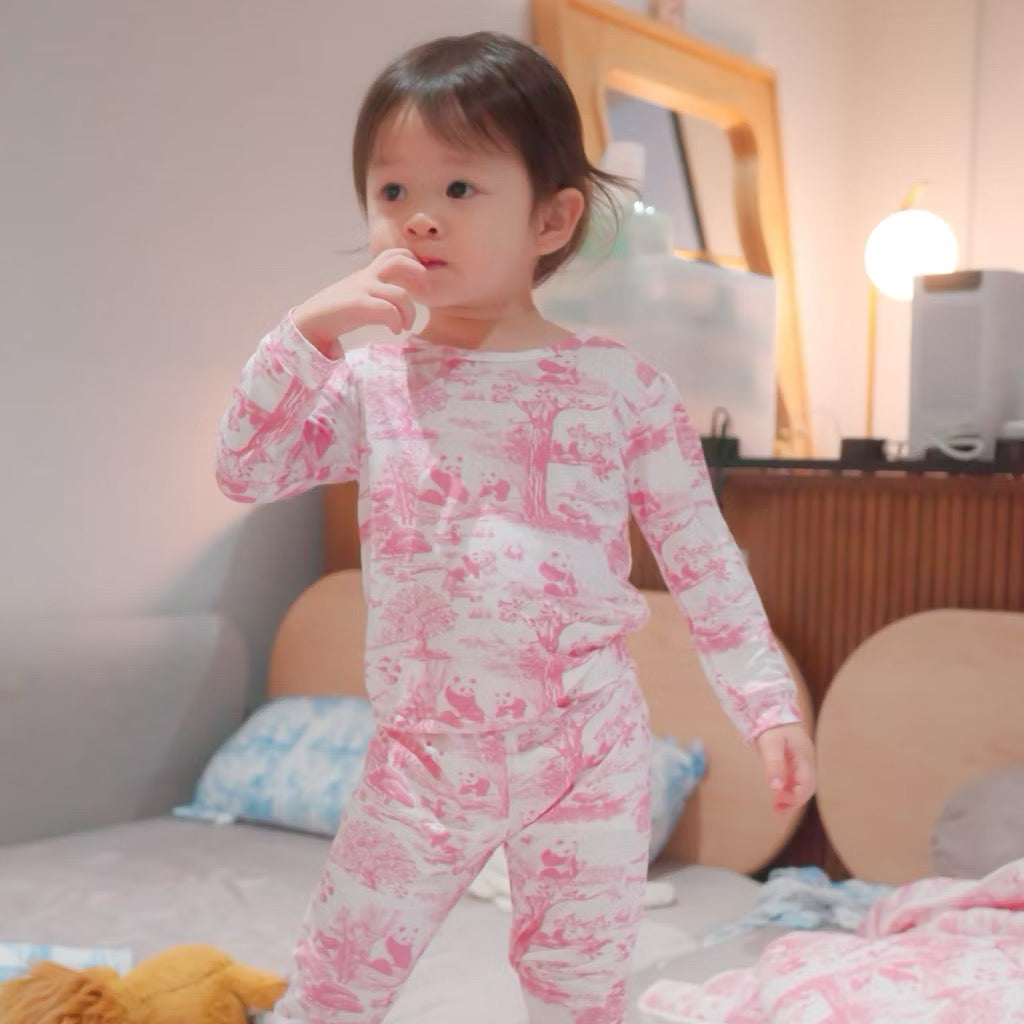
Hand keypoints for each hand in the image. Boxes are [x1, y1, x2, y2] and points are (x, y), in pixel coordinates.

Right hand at [292, 248, 427, 353]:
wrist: (308, 324)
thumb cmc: (335, 315)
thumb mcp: (358, 296)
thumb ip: (375, 293)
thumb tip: (397, 304)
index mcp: (367, 274)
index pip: (393, 254)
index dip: (413, 262)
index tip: (420, 283)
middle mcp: (365, 277)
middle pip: (399, 260)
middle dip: (418, 273)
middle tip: (424, 293)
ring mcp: (361, 290)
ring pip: (400, 294)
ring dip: (409, 312)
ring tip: (406, 324)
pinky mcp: (357, 305)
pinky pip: (388, 310)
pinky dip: (397, 321)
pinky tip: (395, 330)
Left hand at [754, 722, 815, 812]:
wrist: (771, 708)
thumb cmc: (771, 725)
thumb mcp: (770, 744)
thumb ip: (773, 764)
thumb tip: (775, 787)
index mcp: (804, 757)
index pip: (807, 784)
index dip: (796, 796)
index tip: (780, 802)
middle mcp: (806, 761)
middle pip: (806, 787)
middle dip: (794, 800)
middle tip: (777, 810)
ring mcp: (800, 761)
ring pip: (801, 784)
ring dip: (791, 797)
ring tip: (777, 808)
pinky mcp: (792, 760)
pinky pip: (794, 779)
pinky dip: (787, 789)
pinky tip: (777, 796)